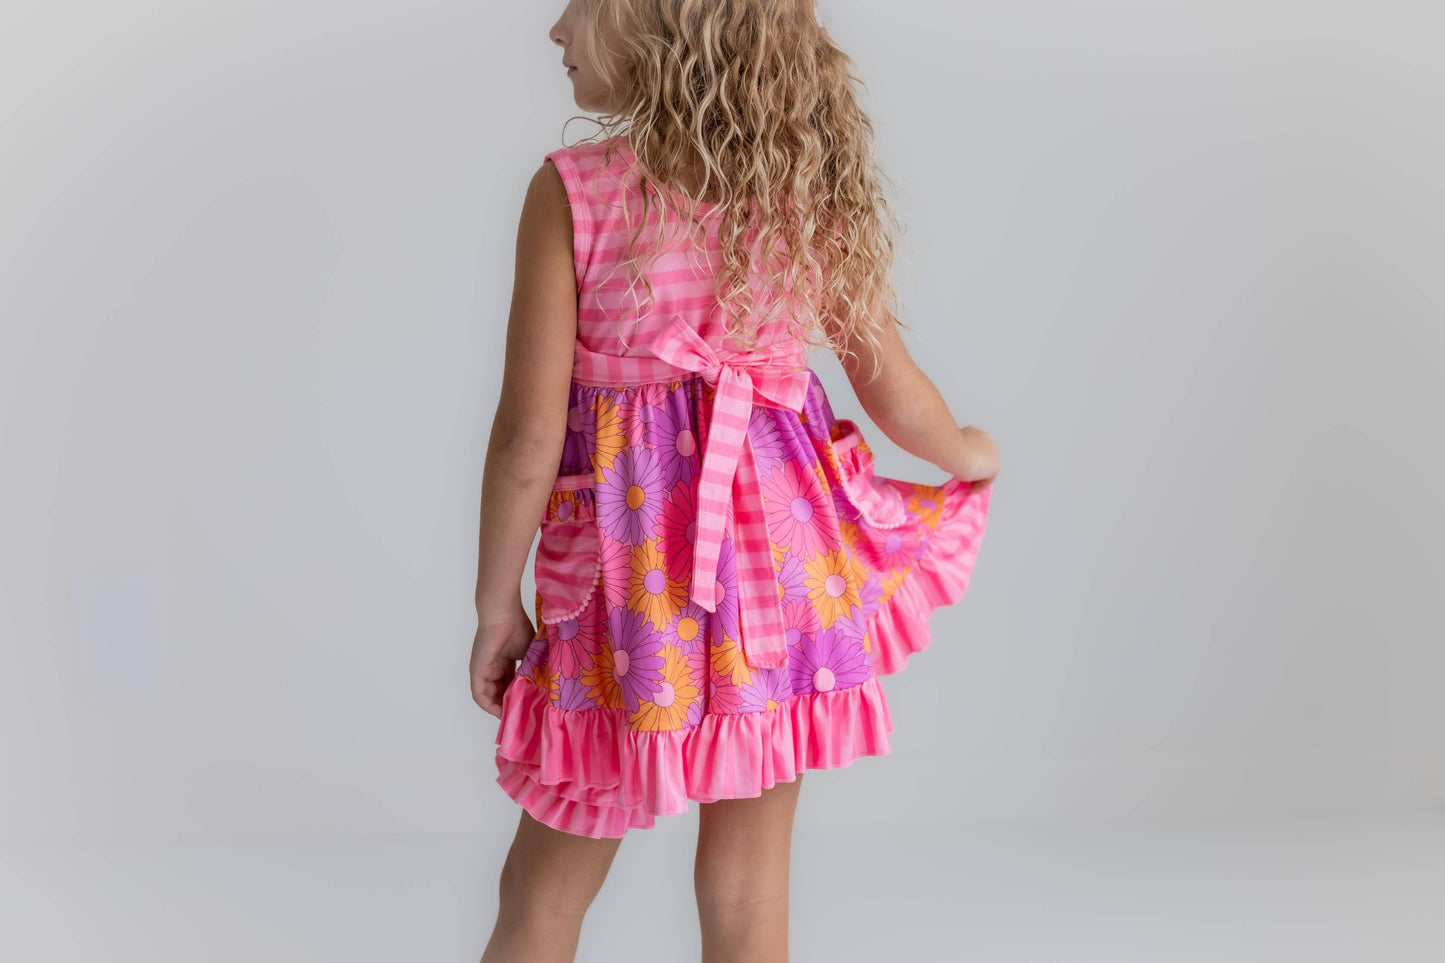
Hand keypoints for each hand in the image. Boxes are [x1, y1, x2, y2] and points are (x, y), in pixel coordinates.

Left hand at [470, 599, 536, 717]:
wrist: (504, 614)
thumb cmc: (517, 627)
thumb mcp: (530, 654)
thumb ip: (535, 669)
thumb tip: (547, 686)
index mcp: (504, 663)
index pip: (509, 686)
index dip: (518, 697)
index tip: (528, 707)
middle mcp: (492, 669)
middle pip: (499, 694)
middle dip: (510, 706)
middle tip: (522, 717)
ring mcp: (483, 671)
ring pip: (490, 697)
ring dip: (500, 709)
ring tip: (513, 717)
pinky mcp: (476, 672)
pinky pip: (480, 695)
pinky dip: (489, 706)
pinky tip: (501, 712)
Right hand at [952, 425, 999, 492]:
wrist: (955, 450)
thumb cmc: (947, 446)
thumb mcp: (948, 446)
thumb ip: (953, 449)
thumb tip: (947, 455)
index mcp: (975, 433)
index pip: (975, 447)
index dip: (968, 457)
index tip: (961, 466)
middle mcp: (986, 441)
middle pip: (982, 457)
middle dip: (975, 467)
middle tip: (965, 476)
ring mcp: (993, 453)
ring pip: (986, 468)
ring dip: (978, 476)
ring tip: (968, 484)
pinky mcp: (995, 466)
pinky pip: (988, 478)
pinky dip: (980, 485)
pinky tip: (971, 489)